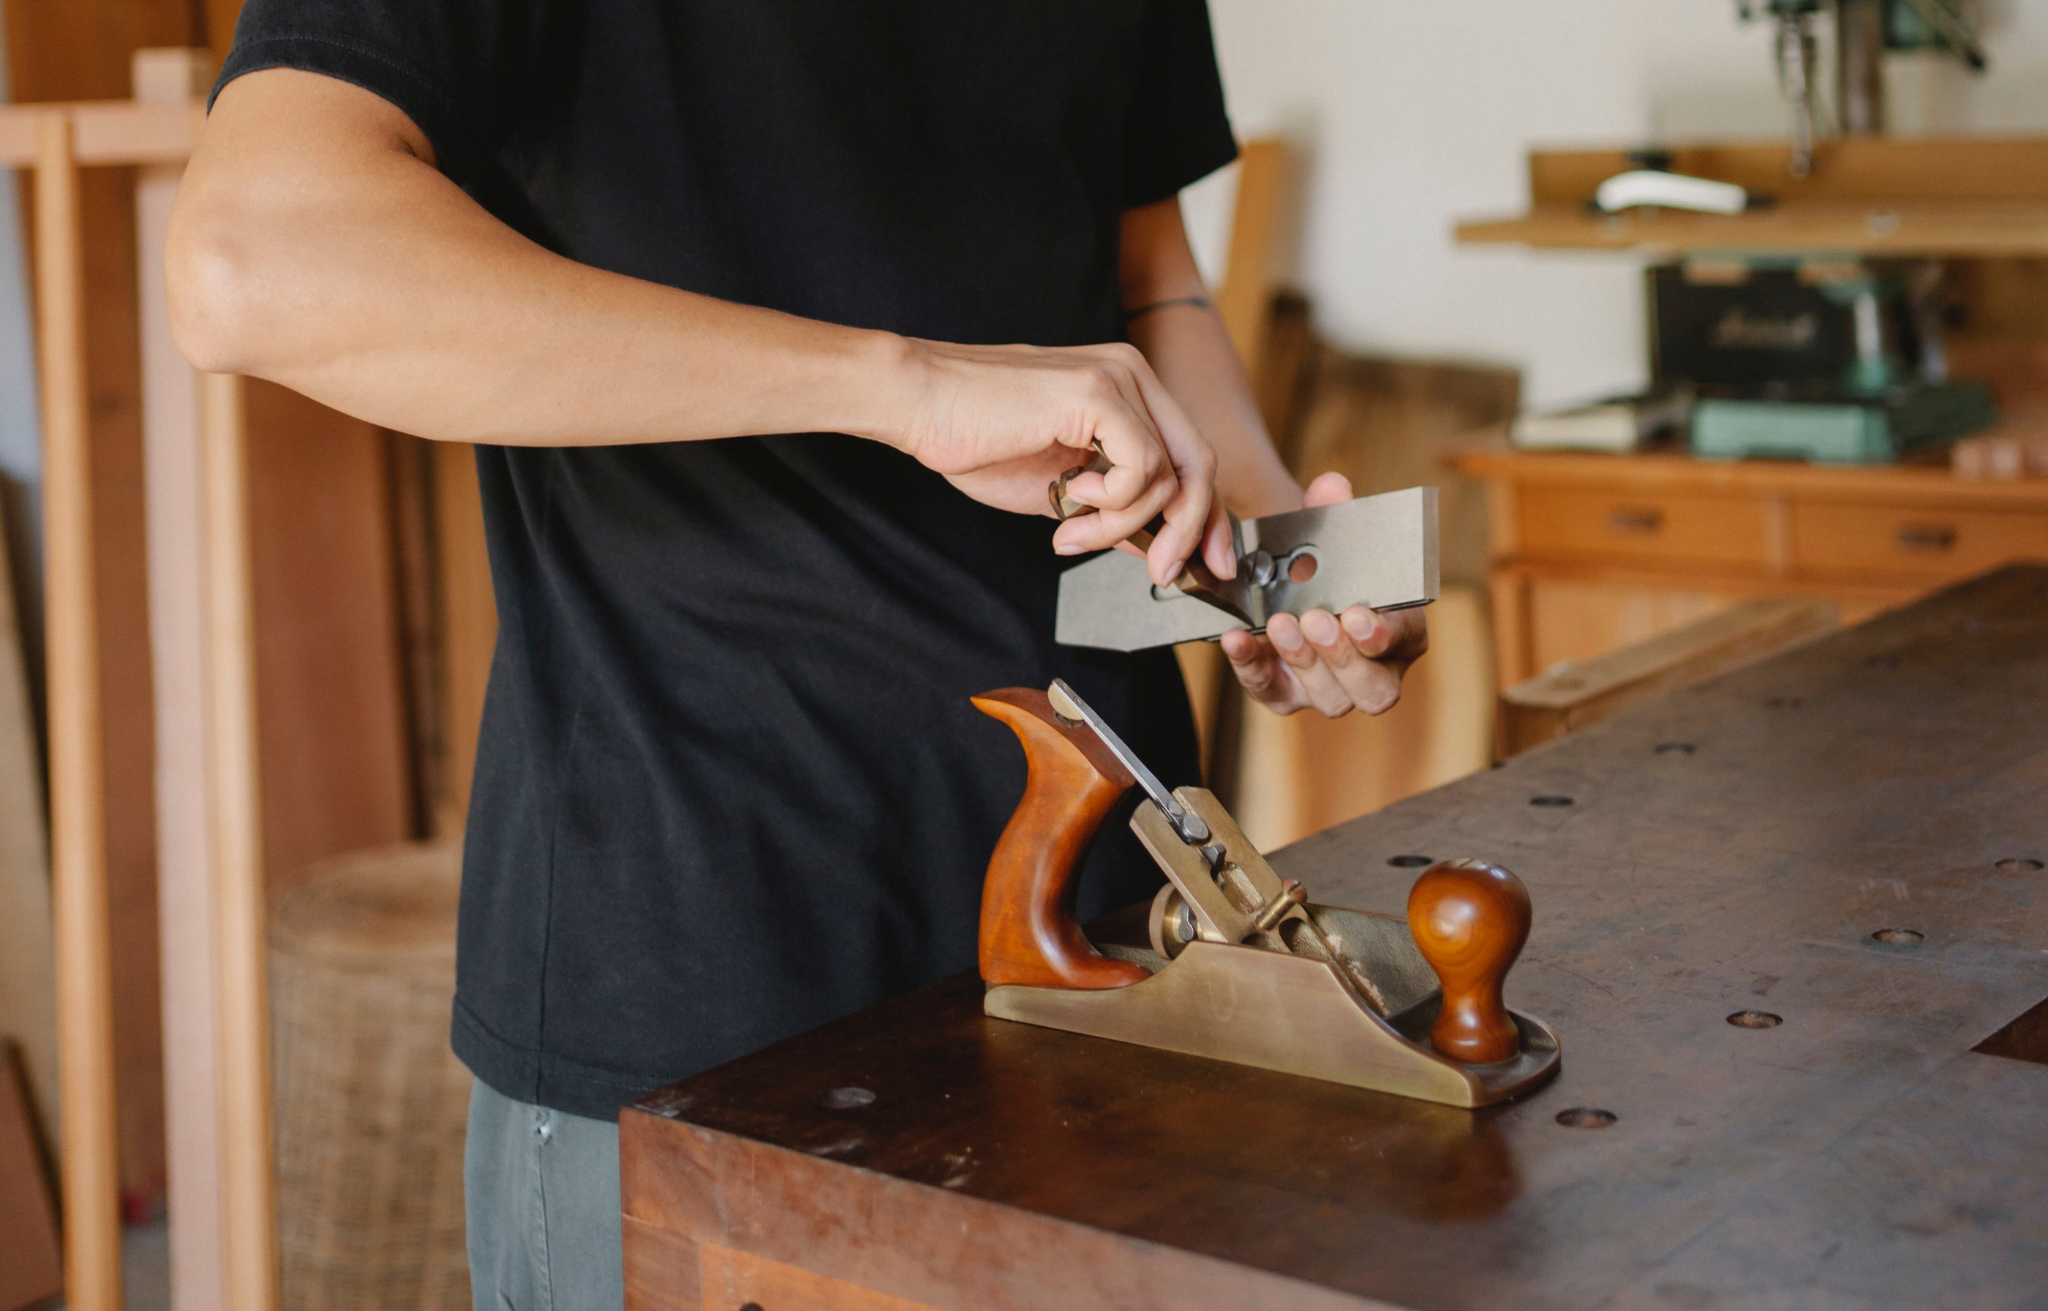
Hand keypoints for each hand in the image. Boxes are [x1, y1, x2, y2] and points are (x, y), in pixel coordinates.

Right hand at [890, 338, 1234, 586]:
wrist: (919, 406)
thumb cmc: (975, 441)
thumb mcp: (1060, 490)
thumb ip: (1112, 508)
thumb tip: (1154, 545)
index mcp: (1126, 391)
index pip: (1191, 457)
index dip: (1207, 517)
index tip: (1205, 565)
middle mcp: (1132, 375)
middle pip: (1200, 464)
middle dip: (1190, 531)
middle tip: (1163, 573)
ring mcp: (1119, 379)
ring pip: (1168, 477)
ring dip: (1122, 525)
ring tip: (1071, 530)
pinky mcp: (1100, 392)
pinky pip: (1143, 469)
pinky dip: (1112, 503)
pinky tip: (1068, 498)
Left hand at [1220, 472, 1428, 716]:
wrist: (1281, 583)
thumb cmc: (1323, 566)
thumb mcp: (1328, 536)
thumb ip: (1331, 513)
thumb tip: (1331, 486)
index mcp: (1401, 632)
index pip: (1404, 640)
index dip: (1384, 634)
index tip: (1358, 614)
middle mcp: (1374, 671)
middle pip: (1373, 687)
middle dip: (1343, 655)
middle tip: (1315, 620)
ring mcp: (1329, 690)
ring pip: (1330, 698)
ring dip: (1302, 660)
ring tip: (1279, 623)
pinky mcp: (1284, 694)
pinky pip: (1269, 689)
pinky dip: (1250, 664)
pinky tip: (1236, 638)